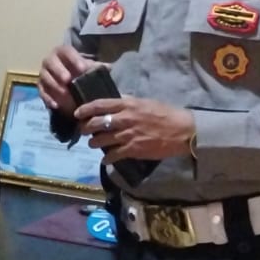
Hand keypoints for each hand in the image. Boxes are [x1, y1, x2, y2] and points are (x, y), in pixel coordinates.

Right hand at [37, 44, 95, 114]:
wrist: (69, 81)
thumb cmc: (79, 70)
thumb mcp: (88, 67)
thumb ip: (97, 67)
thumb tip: (108, 67)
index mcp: (62, 52)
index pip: (66, 51)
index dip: (73, 58)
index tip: (83, 69)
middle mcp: (50, 60)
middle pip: (51, 62)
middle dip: (59, 70)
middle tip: (68, 79)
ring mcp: (44, 73)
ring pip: (45, 77)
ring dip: (54, 85)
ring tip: (64, 93)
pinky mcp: (40, 87)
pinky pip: (42, 92)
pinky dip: (48, 99)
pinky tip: (56, 105)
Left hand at [76, 96, 194, 162]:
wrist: (182, 131)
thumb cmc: (166, 114)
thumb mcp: (146, 102)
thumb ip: (129, 102)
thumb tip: (116, 100)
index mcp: (128, 105)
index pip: (100, 105)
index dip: (85, 109)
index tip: (77, 113)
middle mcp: (125, 119)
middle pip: (96, 123)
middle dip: (85, 128)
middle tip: (83, 131)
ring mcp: (128, 135)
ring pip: (101, 140)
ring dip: (94, 143)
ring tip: (93, 144)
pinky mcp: (133, 149)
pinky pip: (113, 155)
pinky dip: (107, 158)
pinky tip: (105, 160)